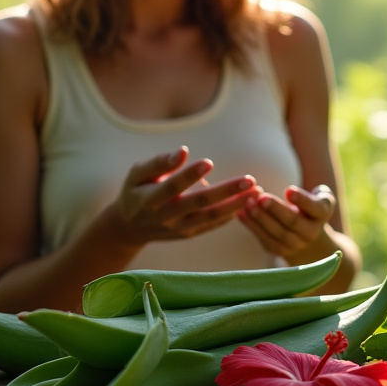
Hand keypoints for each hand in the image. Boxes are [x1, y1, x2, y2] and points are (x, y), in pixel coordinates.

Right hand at [107, 146, 258, 244]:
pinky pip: (212, 225)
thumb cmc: (135, 191)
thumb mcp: (137, 174)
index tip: (209, 162)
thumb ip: (159, 163)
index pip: (173, 187)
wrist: (129, 227)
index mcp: (151, 199)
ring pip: (211, 217)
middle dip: (226, 192)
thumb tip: (183, 151)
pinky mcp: (189, 234)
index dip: (190, 175)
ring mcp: (179, 228)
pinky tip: (247, 202)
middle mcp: (166, 216)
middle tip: (249, 180)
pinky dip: (230, 214)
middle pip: (199, 203)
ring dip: (236, 205)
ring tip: (257, 191)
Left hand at [237, 184, 336, 259]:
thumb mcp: (318, 197)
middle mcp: (311, 232)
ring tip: (248, 203)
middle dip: (276, 210)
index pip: (316, 208)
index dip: (302, 200)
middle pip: (293, 222)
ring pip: (277, 233)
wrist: (308, 234)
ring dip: (261, 218)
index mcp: (322, 214)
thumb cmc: (310, 207)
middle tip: (261, 197)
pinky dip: (252, 226)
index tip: (288, 190)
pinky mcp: (280, 250)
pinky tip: (241, 213)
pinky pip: (265, 239)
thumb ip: (310, 194)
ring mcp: (296, 244)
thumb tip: (289, 193)